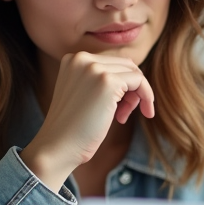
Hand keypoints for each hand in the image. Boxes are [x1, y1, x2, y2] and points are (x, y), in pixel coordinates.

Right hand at [19, 52, 154, 191]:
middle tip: (123, 114)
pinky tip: (139, 115)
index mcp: (73, 58)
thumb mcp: (83, 93)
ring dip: (136, 97)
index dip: (122, 85)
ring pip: (134, 73)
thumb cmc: (73, 127)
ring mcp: (94, 68)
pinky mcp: (108, 82)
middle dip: (131, 90)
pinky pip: (140, 81)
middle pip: (125, 66)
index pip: (112, 63)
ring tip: (122, 117)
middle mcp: (81, 58)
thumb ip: (100, 79)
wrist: (57, 146)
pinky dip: (146, 97)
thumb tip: (135, 73)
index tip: (118, 108)